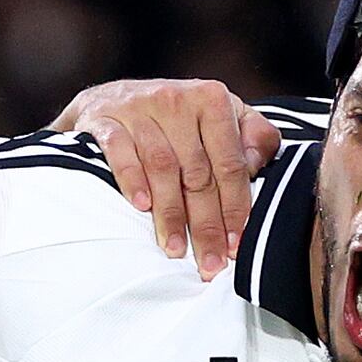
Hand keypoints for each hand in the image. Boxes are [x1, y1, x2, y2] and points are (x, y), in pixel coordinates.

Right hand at [55, 78, 278, 275]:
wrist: (113, 98)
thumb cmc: (178, 118)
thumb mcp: (222, 117)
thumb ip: (254, 137)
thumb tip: (258, 167)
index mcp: (212, 99)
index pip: (229, 163)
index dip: (235, 207)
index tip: (235, 245)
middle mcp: (177, 99)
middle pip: (197, 172)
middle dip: (205, 224)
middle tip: (209, 263)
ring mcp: (138, 107)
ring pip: (161, 167)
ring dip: (170, 213)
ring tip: (175, 249)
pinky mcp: (104, 119)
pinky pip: (120, 152)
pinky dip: (132, 180)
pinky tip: (141, 207)